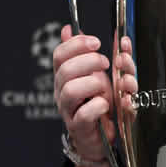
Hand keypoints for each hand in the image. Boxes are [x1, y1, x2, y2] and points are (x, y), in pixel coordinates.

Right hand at [53, 24, 115, 166]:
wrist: (99, 138)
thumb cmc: (96, 103)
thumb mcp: (93, 73)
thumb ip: (82, 52)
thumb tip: (68, 28)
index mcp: (64, 76)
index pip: (60, 54)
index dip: (76, 44)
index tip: (96, 42)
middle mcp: (62, 92)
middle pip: (65, 70)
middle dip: (88, 61)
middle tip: (105, 63)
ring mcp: (68, 110)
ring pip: (70, 90)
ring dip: (93, 83)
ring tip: (105, 87)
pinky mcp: (78, 126)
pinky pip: (83, 113)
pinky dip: (98, 105)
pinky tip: (105, 104)